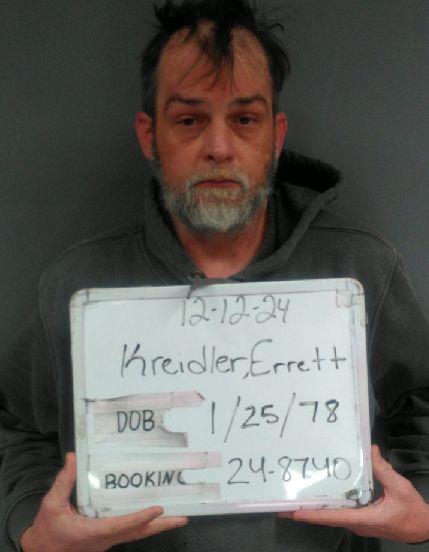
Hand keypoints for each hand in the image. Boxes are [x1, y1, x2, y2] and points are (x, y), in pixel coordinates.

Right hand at [20, 453, 187, 551]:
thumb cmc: (48, 531)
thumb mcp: (51, 505)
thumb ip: (63, 482)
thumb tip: (73, 458)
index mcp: (93, 532)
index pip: (121, 524)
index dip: (140, 517)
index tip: (158, 508)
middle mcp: (105, 538)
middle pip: (139, 533)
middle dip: (162, 526)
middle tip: (182, 518)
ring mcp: (108, 540)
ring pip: (137, 534)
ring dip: (157, 526)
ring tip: (177, 517)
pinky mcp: (107, 539)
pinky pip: (131, 532)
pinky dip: (145, 525)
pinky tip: (153, 517)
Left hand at [278, 444, 428, 542]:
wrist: (424, 527)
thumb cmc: (411, 511)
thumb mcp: (399, 487)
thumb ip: (383, 469)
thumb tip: (369, 449)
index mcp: (363, 519)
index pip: (332, 517)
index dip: (312, 514)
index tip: (293, 512)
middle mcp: (356, 524)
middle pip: (326, 518)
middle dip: (305, 512)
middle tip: (284, 505)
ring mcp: (358, 524)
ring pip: (332, 517)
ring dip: (315, 510)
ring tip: (296, 500)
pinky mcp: (361, 520)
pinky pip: (340, 513)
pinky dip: (327, 507)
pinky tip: (319, 497)